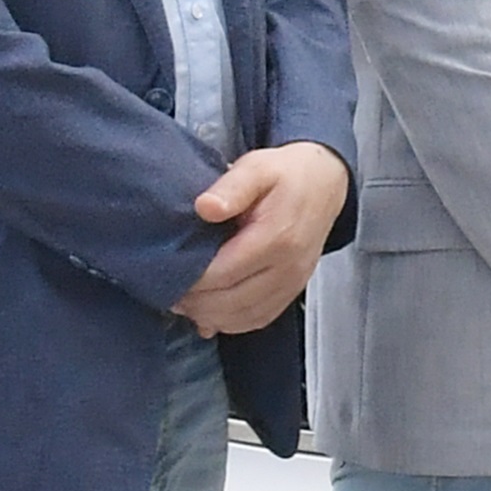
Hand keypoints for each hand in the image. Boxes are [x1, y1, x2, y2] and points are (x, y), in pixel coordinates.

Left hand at [174, 141, 348, 334]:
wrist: (324, 184)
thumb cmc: (284, 174)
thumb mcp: (257, 168)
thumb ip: (232, 188)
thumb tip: (204, 207)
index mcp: (277, 238)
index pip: (224, 273)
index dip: (191, 280)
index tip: (166, 273)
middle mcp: (288, 268)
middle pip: (232, 301)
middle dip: (195, 302)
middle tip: (167, 292)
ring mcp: (294, 283)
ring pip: (244, 317)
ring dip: (210, 316)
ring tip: (183, 304)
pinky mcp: (293, 291)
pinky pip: (259, 319)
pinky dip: (231, 322)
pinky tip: (209, 314)